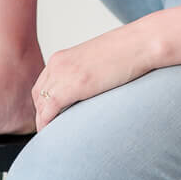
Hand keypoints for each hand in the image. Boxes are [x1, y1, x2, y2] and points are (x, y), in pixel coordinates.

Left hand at [30, 23, 156, 131]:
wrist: (141, 43)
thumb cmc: (129, 51)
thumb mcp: (99, 62)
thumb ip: (87, 74)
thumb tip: (90, 91)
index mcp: (64, 56)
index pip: (44, 83)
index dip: (44, 102)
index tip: (51, 116)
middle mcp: (58, 63)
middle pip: (39, 94)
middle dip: (42, 113)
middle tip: (50, 129)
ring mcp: (63, 74)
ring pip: (41, 104)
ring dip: (44, 121)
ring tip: (53, 136)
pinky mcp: (72, 86)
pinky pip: (49, 111)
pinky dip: (46, 124)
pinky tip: (51, 134)